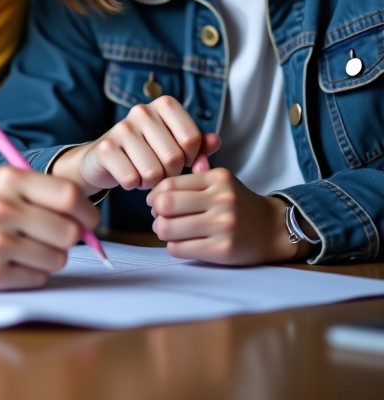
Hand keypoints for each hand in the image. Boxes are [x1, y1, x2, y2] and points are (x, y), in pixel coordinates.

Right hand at [0, 166, 99, 290]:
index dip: (87, 212)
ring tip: (23, 250)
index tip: (88, 222)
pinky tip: (8, 264)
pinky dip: (30, 274)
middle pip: (69, 231)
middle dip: (68, 239)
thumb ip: (39, 194)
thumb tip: (86, 220)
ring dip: (48, 258)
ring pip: (57, 259)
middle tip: (51, 239)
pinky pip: (37, 278)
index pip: (70, 195)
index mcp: (7, 179)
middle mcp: (2, 208)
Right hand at [52, 95, 220, 193]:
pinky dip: (133, 185)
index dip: (190, 159)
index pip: (192, 139)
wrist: (105, 159)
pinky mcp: (105, 148)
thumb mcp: (176, 146)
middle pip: (174, 158)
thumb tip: (216, 141)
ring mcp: (121, 127)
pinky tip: (128, 175)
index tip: (179, 159)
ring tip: (143, 173)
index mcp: (164, 105)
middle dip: (170, 174)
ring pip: (153, 172)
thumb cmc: (148, 152)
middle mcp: (142, 110)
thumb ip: (199, 146)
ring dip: (151, 182)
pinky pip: (132, 179)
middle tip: (159, 170)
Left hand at [147, 168, 299, 264]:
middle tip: (159, 217)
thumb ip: (192, 179)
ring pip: (168, 228)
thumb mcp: (221, 182)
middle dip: (155, 213)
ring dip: (161, 230)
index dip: (154, 194)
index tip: (155, 201)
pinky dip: (173, 246)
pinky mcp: (223, 250)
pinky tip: (182, 243)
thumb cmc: (239, 204)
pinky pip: (179, 248)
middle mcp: (221, 200)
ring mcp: (223, 226)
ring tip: (168, 231)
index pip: (170, 184)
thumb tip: (155, 190)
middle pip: (166, 205)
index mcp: (218, 179)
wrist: (275, 229)